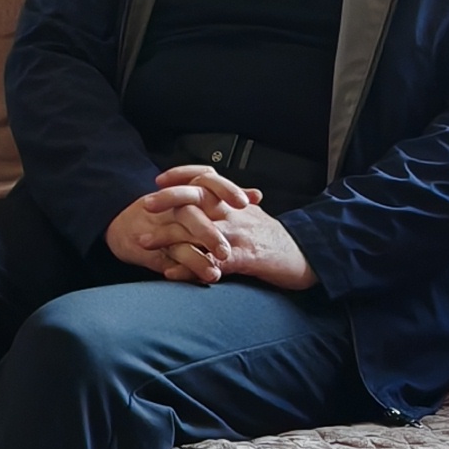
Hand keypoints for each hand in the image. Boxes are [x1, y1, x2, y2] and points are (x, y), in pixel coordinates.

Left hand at [109, 167, 317, 291]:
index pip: (206, 177)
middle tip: (144, 205)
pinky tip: (169, 272)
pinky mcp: (242, 259)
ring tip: (143, 243)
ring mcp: (237, 235)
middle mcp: (235, 213)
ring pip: (197, 231)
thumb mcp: (254, 214)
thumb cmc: (275, 237)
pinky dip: (188, 268)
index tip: (159, 179)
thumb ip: (232, 202)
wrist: (304, 256)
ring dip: (168, 238)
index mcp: (235, 201)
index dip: (182, 175)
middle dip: (168, 200)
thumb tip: (211, 192)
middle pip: (197, 198)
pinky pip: (209, 262)